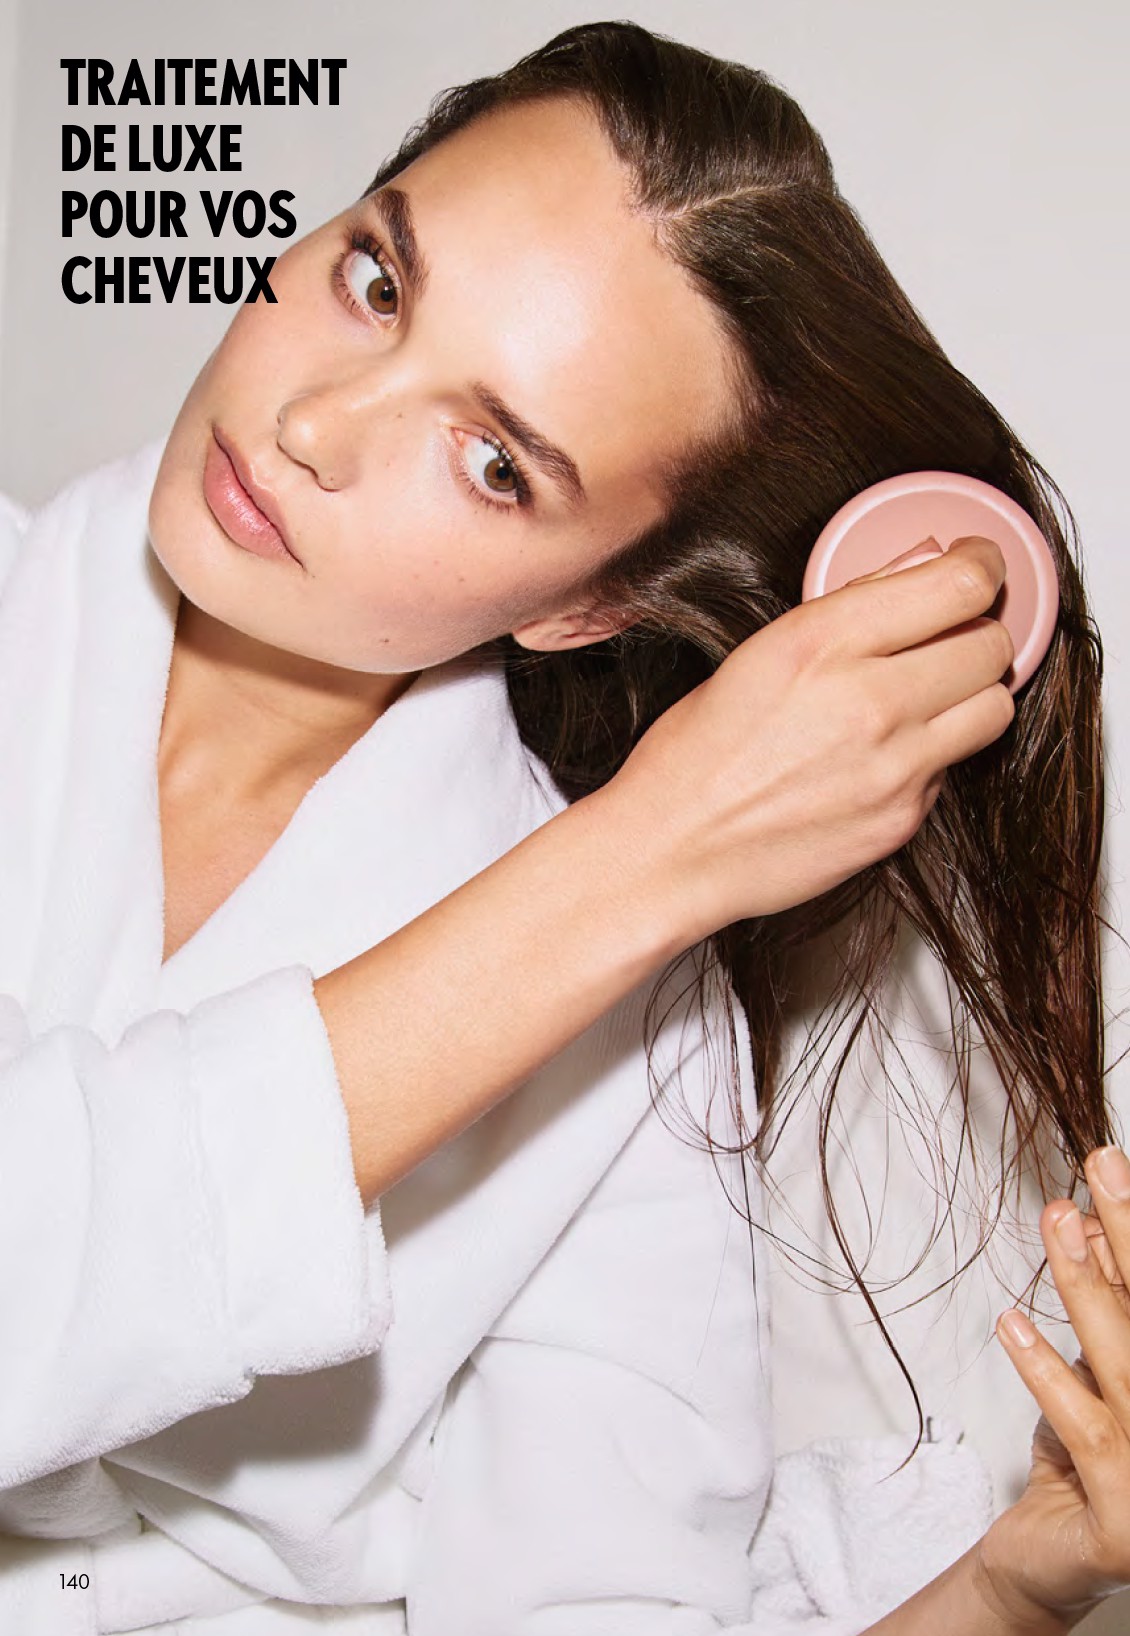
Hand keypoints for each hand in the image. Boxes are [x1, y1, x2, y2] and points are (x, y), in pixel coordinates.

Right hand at [608, 535, 1014, 942]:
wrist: (672, 854)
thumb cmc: (695, 755)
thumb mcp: (759, 653)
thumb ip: (849, 608)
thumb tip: (918, 568)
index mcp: (821, 641)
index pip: (959, 583)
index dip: (981, 566)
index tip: (976, 567)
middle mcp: (867, 700)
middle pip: (991, 644)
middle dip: (977, 631)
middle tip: (952, 635)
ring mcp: (893, 766)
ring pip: (995, 707)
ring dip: (973, 692)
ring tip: (932, 694)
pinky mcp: (901, 820)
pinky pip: (953, 769)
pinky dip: (933, 754)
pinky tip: (883, 756)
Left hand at [980, 1145, 1129, 1625]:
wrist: (1053, 1564)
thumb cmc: (1089, 1460)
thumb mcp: (1101, 1375)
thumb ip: (1108, 1310)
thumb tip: (1089, 1218)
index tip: (1111, 1168)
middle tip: (1102, 1163)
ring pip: (1126, 1366)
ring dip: (1087, 1284)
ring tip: (1058, 1216)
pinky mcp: (1126, 1525)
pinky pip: (1081, 1430)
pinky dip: (1044, 1371)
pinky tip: (1011, 1321)